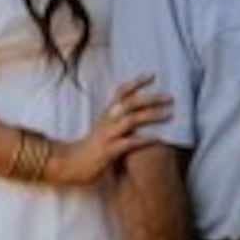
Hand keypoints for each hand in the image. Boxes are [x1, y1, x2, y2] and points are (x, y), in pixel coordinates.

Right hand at [48, 74, 173, 183]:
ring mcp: (107, 135)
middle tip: (171, 97)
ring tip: (169, 114)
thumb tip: (133, 110)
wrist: (69, 164)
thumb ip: (116, 119)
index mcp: (106, 114)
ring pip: (131, 120)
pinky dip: (144, 140)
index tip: (152, 75)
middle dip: (151, 98)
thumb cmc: (90, 148)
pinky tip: (158, 139)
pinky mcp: (108, 151)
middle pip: (130, 103)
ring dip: (151, 116)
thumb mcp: (103, 128)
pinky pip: (129, 143)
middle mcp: (107, 121)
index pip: (121, 92)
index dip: (136, 82)